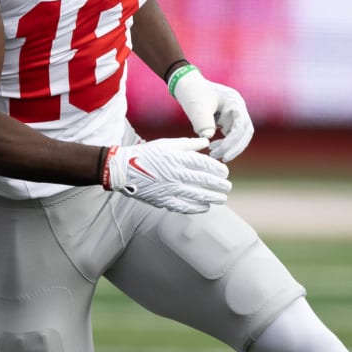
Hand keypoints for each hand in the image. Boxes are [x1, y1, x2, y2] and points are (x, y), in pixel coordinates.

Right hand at [100, 138, 229, 213]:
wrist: (123, 169)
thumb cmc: (146, 154)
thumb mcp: (166, 144)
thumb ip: (188, 144)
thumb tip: (206, 143)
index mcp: (177, 158)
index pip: (204, 164)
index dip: (217, 169)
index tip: (225, 173)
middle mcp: (175, 174)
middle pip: (204, 180)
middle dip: (219, 185)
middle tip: (228, 187)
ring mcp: (169, 188)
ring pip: (196, 195)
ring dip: (212, 197)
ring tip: (222, 199)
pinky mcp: (162, 200)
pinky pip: (183, 206)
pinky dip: (196, 207)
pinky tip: (205, 207)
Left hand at [169, 65, 253, 162]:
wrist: (187, 85)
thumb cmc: (192, 93)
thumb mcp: (196, 107)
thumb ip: (202, 121)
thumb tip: (208, 136)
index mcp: (234, 102)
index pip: (241, 125)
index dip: (233, 141)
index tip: (223, 152)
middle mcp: (238, 108)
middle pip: (245, 132)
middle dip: (235, 147)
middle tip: (222, 158)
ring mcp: (234, 114)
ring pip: (239, 136)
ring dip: (230, 147)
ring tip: (213, 154)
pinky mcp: (228, 120)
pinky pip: (231, 135)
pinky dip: (224, 144)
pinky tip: (212, 148)